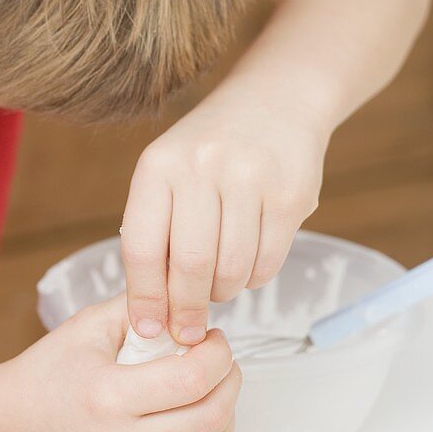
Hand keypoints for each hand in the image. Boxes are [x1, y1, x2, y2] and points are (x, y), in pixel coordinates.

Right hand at [11, 296, 239, 431]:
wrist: (13, 427)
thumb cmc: (49, 372)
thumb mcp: (89, 325)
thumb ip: (142, 309)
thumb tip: (189, 307)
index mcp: (109, 397)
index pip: (192, 379)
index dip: (217, 354)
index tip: (213, 339)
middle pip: (212, 417)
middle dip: (230, 379)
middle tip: (221, 360)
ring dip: (227, 412)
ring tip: (212, 388)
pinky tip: (197, 419)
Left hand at [122, 85, 327, 344]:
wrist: (275, 101)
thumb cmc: (209, 150)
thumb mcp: (167, 172)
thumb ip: (155, 231)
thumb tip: (151, 312)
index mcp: (158, 166)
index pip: (141, 247)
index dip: (144, 298)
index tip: (147, 330)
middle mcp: (202, 167)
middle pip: (189, 266)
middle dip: (186, 311)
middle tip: (187, 331)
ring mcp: (250, 178)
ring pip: (231, 270)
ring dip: (222, 293)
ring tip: (218, 286)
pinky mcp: (291, 194)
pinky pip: (267, 262)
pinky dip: (253, 277)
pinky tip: (246, 262)